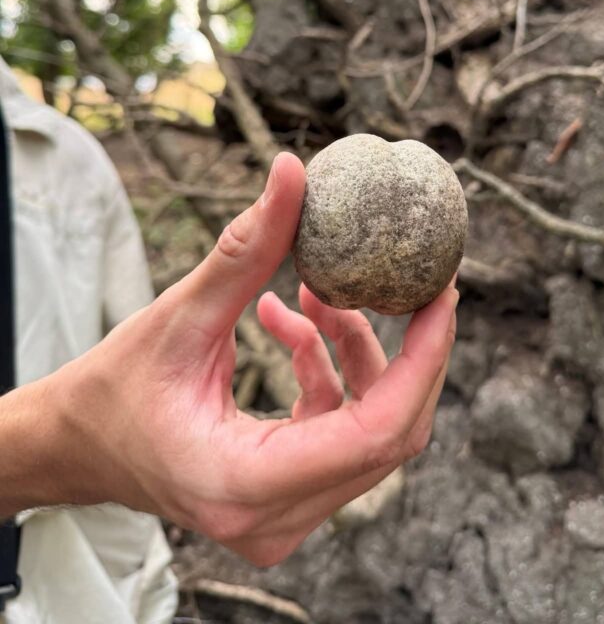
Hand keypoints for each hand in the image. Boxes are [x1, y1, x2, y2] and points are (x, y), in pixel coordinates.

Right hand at [54, 152, 458, 565]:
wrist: (77, 446)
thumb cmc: (113, 389)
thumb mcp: (179, 315)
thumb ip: (244, 248)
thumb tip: (293, 169)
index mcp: (245, 483)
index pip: (377, 432)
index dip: (425, 358)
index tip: (442, 292)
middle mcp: (273, 519)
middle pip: (389, 433)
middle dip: (408, 350)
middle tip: (417, 282)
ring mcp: (282, 517)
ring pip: (369, 428)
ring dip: (354, 352)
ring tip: (312, 294)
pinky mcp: (285, 496)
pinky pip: (339, 428)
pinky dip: (326, 369)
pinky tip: (287, 320)